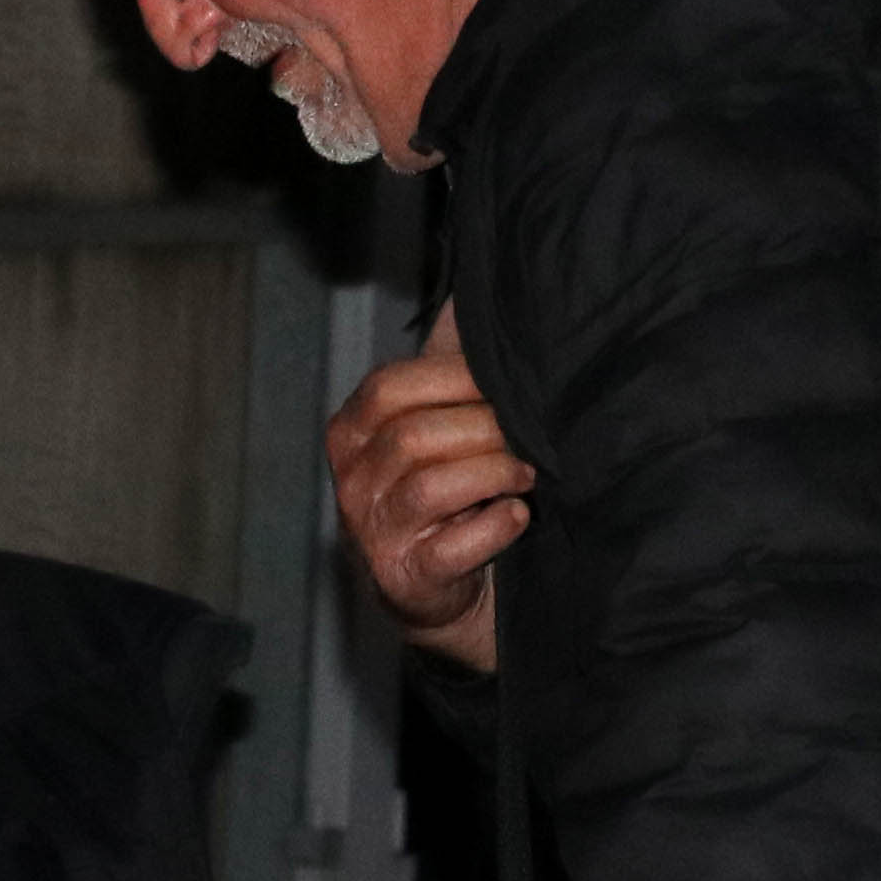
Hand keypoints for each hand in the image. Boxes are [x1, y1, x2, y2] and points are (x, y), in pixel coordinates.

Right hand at [325, 303, 528, 677]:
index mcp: (351, 431)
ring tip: (528, 475)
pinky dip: (493, 529)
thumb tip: (469, 293)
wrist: (443, 586)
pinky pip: (448, 548)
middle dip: (484, 430)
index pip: (389, 388)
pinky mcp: (403, 579)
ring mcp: (371, 533)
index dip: (454, 379)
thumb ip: (446, 361)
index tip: (504, 385)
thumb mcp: (436, 419)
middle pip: (414, 436)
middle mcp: (350, 481)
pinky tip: (516, 517)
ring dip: (493, 474)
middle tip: (530, 437)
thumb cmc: (447, 490)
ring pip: (430, 487)